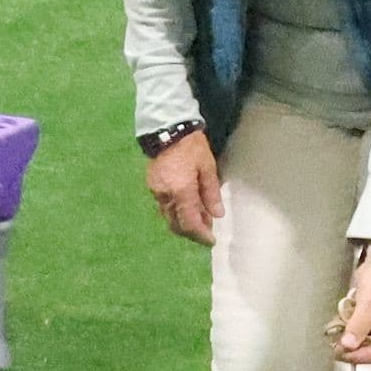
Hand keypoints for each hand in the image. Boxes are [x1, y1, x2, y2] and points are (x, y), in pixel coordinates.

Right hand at [143, 128, 219, 245]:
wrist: (167, 129)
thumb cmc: (192, 147)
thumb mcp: (207, 168)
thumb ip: (211, 193)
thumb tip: (217, 215)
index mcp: (181, 192)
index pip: (190, 223)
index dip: (201, 235)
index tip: (211, 240)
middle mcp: (165, 196)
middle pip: (176, 225)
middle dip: (191, 232)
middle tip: (206, 232)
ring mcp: (156, 192)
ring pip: (169, 217)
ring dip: (183, 222)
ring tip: (200, 218)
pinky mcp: (152, 187)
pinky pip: (164, 207)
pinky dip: (176, 212)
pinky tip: (187, 206)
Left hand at [330, 249, 370, 364]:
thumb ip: (359, 325)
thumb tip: (347, 345)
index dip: (357, 356)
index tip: (339, 352)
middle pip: (368, 350)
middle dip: (350, 348)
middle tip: (332, 344)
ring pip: (360, 342)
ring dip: (345, 338)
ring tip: (333, 332)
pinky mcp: (369, 320)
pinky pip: (356, 331)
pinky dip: (346, 329)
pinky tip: (337, 324)